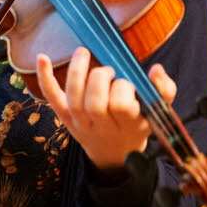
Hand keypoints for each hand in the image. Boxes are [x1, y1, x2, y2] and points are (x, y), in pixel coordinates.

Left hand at [34, 47, 176, 173]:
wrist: (113, 153)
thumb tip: (156, 69)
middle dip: (100, 80)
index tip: (128, 83)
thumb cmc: (137, 124)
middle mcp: (101, 127)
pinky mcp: (64, 116)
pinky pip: (52, 97)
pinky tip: (42, 57)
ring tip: (84, 53)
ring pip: (73, 99)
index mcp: (127, 125)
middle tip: (108, 71)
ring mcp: (80, 123)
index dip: (122, 90)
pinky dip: (45, 77)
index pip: (120, 106)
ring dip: (76, 72)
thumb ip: (163, 90)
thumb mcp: (157, 112)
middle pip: (94, 103)